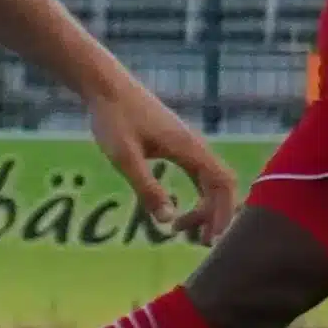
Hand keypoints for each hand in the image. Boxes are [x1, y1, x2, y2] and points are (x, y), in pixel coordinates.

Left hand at [83, 78, 238, 242]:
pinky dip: (198, 194)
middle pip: (222, 184)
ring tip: (185, 230)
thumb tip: (168, 221)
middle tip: (198, 241)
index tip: (207, 237)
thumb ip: (147, 188)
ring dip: (207, 206)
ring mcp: (188, 143)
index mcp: (188, 148)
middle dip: (216, 214)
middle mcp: (195, 145)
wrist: (105, 86)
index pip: (222, 184)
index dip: (221, 212)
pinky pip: (199, 173)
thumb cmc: (113, 119)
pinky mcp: (177, 143)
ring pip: (212, 179)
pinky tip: (179, 209)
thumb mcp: (124, 157)